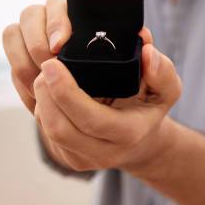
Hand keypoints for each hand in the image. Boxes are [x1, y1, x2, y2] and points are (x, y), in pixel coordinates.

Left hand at [3, 0, 181, 170]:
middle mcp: (103, 152)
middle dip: (46, 93)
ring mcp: (81, 157)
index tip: (53, 63)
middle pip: (60, 129)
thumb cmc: (149, 107)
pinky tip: (44, 83)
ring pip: (47, 130)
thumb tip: (146, 48)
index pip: (91, 120)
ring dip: (39, 97)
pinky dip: (37, 102)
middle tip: (45, 63)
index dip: (67, 93)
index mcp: (128, 133)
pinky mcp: (64, 154)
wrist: (140, 140)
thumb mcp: (167, 89)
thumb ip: (162, 70)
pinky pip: (41, 129)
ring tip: (45, 70)